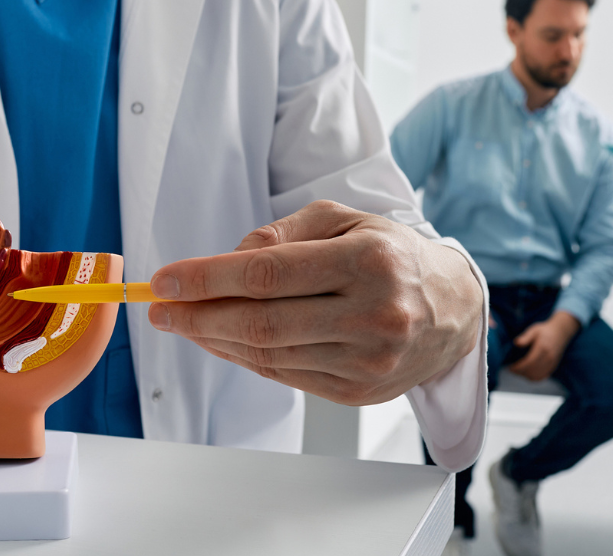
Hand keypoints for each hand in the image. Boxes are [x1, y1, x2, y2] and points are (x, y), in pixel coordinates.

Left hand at [146, 200, 484, 405]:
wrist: (452, 311)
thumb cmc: (392, 257)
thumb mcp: (346, 221)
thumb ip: (285, 232)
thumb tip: (229, 258)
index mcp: (369, 261)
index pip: (269, 273)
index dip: (208, 279)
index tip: (167, 280)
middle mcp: (373, 314)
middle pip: (262, 322)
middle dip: (198, 316)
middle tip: (160, 308)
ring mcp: (367, 360)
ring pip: (269, 354)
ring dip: (215, 340)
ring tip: (185, 323)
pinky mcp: (358, 392)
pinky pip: (285, 376)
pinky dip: (245, 359)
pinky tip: (222, 341)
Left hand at [507, 311, 578, 381]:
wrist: (561, 332)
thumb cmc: (545, 330)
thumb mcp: (534, 330)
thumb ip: (525, 337)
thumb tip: (516, 343)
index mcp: (542, 348)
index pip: (529, 362)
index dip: (519, 367)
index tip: (510, 368)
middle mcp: (548, 357)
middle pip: (532, 371)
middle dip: (520, 372)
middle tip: (512, 370)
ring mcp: (552, 363)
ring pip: (537, 376)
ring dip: (526, 376)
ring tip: (518, 371)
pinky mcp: (553, 366)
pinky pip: (543, 376)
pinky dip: (534, 378)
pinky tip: (527, 374)